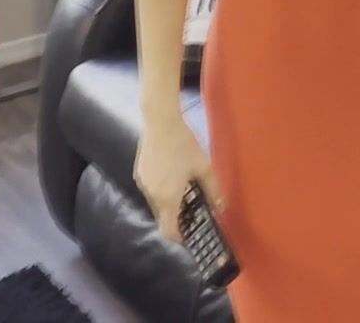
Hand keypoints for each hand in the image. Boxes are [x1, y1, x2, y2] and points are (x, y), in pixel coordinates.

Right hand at [134, 113, 226, 244]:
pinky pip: (150, 190)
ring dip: (168, 202)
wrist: (159, 122)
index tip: (190, 234)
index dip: (179, 237)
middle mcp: (152, 195)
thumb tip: (220, 206)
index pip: (168, 230)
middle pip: (163, 217)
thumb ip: (213, 189)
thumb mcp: (204, 167)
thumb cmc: (183, 145)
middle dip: (176, 217)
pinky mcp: (138, 173)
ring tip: (183, 188)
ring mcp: (143, 184)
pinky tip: (171, 175)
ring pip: (156, 203)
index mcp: (168, 198)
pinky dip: (160, 191)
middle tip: (192, 207)